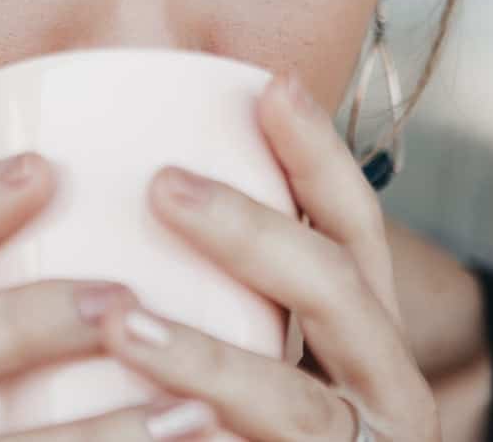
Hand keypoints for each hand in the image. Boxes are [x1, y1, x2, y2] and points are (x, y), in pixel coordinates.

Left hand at [0, 71, 439, 441]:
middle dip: (251, 231)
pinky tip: (152, 426)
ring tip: (122, 324)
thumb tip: (105, 186)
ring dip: (206, 359)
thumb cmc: (242, 429)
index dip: (320, 155)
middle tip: (162, 185)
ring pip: (293, 404)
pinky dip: (205, 441)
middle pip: (334, 288)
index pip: (354, 226)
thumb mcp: (253, 355)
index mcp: (367, 332)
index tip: (271, 86)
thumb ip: (216, 291)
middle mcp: (387, 386)